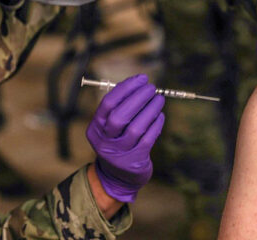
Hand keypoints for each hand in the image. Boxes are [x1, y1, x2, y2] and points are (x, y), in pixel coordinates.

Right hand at [86, 74, 164, 202]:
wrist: (117, 177)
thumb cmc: (117, 142)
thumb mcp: (110, 128)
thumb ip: (120, 107)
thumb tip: (140, 83)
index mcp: (96, 129)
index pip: (108, 104)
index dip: (125, 88)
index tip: (141, 78)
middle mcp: (104, 142)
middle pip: (119, 117)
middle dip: (138, 98)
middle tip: (152, 88)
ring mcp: (119, 154)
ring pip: (136, 128)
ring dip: (150, 110)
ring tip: (159, 99)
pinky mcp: (134, 161)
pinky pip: (147, 139)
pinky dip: (156, 125)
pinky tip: (160, 115)